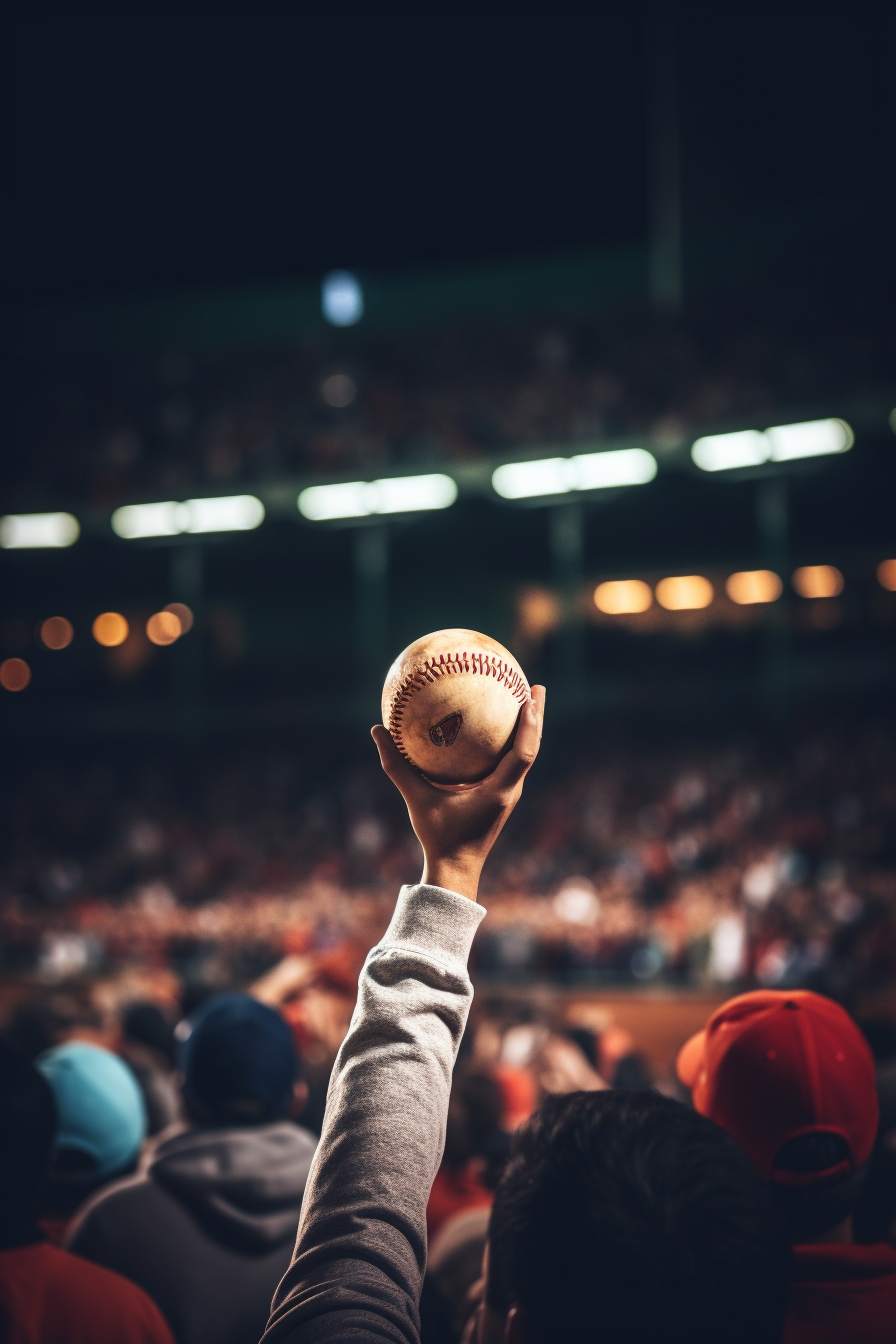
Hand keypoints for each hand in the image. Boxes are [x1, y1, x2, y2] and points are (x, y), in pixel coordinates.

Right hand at [371, 685, 544, 901]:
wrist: (455, 870)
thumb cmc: (438, 838)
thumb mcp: (416, 800)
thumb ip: (397, 766)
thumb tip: (376, 731)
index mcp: (498, 791)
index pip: (523, 753)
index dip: (530, 725)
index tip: (529, 698)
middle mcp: (510, 791)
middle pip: (533, 747)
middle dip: (537, 716)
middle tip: (535, 685)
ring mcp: (508, 794)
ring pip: (526, 755)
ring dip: (529, 728)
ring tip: (526, 698)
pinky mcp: (501, 797)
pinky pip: (512, 763)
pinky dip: (512, 742)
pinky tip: (496, 728)